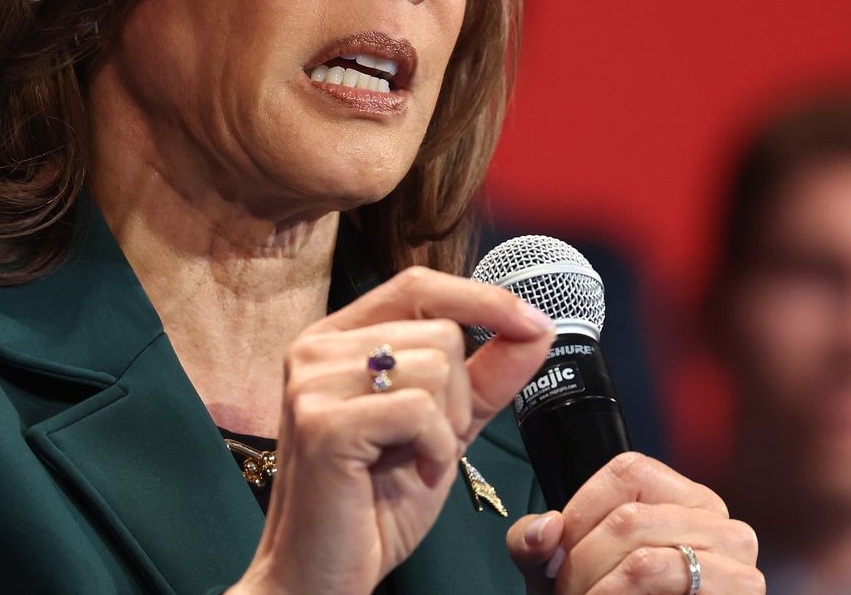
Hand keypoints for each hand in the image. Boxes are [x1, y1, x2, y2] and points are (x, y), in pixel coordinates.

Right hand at [230, 266, 555, 594]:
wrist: (321, 575)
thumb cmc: (371, 506)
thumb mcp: (444, 430)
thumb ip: (487, 377)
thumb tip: (537, 328)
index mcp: (337, 339)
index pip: (419, 285)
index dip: (483, 298)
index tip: (536, 323)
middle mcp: (315, 349)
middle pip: (440, 331)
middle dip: (463, 395)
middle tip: (432, 444)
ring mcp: (313, 383)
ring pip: (436, 366)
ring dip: (448, 427)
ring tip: (415, 460)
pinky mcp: (324, 424)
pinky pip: (421, 411)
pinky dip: (435, 449)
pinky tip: (411, 473)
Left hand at [505, 453, 761, 594]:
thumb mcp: (562, 570)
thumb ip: (535, 544)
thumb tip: (544, 529)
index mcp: (687, 500)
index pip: (629, 471)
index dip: (579, 512)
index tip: (554, 555)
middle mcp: (723, 524)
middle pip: (629, 519)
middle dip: (578, 565)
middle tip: (562, 593)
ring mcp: (739, 564)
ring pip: (643, 560)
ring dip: (596, 590)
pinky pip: (660, 580)